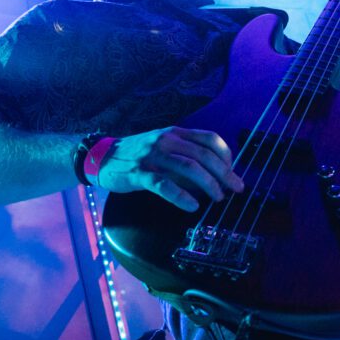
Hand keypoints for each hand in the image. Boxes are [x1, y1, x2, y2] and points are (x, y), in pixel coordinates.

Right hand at [96, 127, 242, 211]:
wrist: (103, 156)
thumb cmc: (139, 154)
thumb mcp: (164, 146)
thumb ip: (186, 154)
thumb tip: (215, 174)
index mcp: (176, 133)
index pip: (210, 138)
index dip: (226, 155)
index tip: (232, 171)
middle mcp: (167, 141)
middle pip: (204, 155)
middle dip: (225, 173)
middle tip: (236, 188)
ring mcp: (153, 156)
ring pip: (189, 168)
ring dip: (209, 184)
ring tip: (218, 197)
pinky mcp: (140, 173)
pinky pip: (164, 185)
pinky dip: (181, 196)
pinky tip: (192, 206)